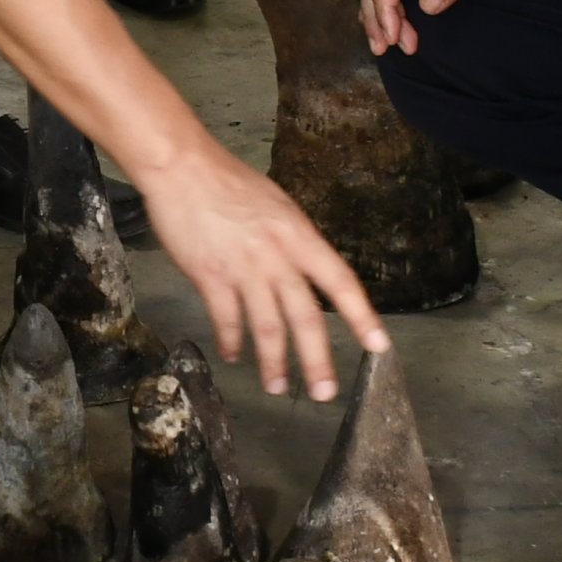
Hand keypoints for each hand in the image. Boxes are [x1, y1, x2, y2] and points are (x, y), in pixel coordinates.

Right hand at [132, 139, 387, 401]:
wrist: (183, 168)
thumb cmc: (228, 182)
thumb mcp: (277, 205)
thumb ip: (293, 241)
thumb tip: (302, 270)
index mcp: (299, 235)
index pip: (340, 280)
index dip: (361, 315)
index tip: (378, 345)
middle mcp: (277, 256)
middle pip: (305, 315)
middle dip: (317, 359)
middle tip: (325, 393)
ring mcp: (243, 268)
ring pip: (266, 325)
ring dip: (273, 362)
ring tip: (277, 387)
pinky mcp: (210, 276)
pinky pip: (226, 318)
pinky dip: (231, 341)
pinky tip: (233, 356)